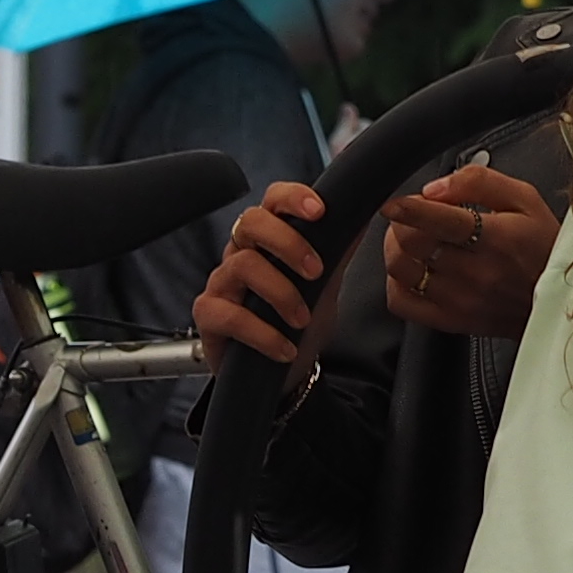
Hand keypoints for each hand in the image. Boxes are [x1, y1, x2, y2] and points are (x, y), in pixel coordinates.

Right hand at [195, 182, 335, 364]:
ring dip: (281, 292)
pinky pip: (230, 315)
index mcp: (268, 239)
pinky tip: (285, 349)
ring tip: (303, 319)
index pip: (272, 201)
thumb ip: (339, 249)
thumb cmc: (298, 322)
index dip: (292, 198)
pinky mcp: (209, 316)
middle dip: (288, 242)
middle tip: (317, 271)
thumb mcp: (325, 284)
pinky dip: (264, 334)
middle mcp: (240, 253)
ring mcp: (221, 283)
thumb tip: (364, 212)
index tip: (320, 211)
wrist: (283, 374)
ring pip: (243, 265)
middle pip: (250, 222)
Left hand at [379, 164, 556, 338]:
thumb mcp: (525, 199)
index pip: (439, 221)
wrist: (562, 301)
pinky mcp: (450, 321)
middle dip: (402, 223)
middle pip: (412, 244)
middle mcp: (476, 272)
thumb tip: (435, 189)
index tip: (394, 202)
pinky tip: (411, 269)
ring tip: (410, 239)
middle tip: (410, 216)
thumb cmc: (543, 246)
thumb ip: (478, 182)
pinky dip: (396, 282)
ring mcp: (460, 300)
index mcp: (496, 238)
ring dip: (396, 249)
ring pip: (401, 271)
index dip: (407, 208)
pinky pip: (401, 302)